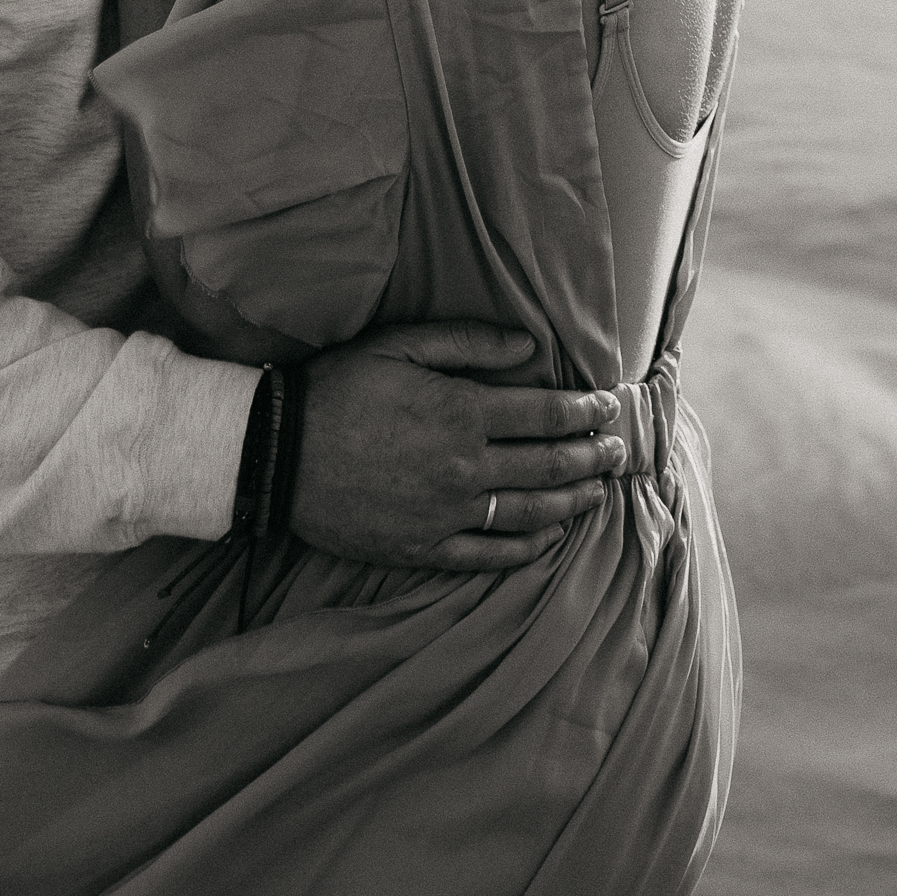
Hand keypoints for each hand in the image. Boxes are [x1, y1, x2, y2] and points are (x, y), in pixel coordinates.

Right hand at [289, 325, 625, 573]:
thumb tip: (527, 346)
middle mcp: (465, 466)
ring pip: (529, 512)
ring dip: (572, 501)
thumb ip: (467, 342)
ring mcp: (447, 513)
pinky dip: (526, 547)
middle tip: (618, 451)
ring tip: (599, 493)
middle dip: (591, 456)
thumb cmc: (337, 389)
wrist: (278, 454)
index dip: (584, 411)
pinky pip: (490, 554)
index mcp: (462, 412)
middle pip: (547, 464)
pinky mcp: (425, 547)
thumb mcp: (398, 345)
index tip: (608, 407)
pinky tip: (548, 536)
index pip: (545, 413)